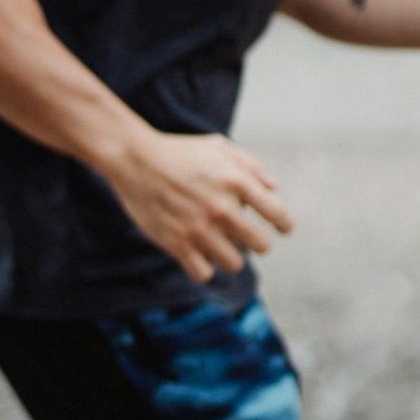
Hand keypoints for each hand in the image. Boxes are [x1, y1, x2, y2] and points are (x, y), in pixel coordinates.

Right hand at [108, 128, 292, 283]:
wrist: (135, 159)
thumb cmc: (180, 152)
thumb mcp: (218, 147)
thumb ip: (251, 165)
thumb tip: (275, 188)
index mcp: (237, 181)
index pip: (277, 214)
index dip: (285, 225)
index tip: (282, 229)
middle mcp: (222, 207)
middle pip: (261, 245)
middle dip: (258, 244)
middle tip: (246, 238)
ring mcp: (199, 228)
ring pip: (234, 263)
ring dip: (229, 256)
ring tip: (219, 245)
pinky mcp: (177, 243)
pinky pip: (203, 273)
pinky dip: (203, 267)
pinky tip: (197, 254)